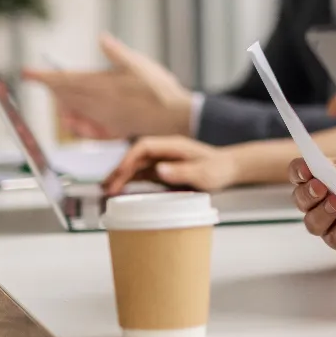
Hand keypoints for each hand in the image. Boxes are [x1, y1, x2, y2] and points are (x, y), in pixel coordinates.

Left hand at [22, 33, 191, 138]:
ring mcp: (103, 119)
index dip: (44, 77)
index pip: (65, 79)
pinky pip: (86, 129)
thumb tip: (101, 38)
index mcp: (102, 85)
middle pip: (66, 96)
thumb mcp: (139, 63)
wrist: (175, 117)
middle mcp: (98, 104)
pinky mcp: (112, 131)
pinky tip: (72, 122)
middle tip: (41, 81)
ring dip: (62, 104)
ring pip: (74, 111)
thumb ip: (117, 53)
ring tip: (57, 98)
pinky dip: (76, 125)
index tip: (27, 73)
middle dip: (52, 88)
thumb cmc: (159, 89)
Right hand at [102, 135, 237, 195]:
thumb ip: (183, 172)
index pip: (144, 147)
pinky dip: (129, 181)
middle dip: (119, 170)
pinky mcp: (163, 170)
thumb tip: (158, 170)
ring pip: (136, 166)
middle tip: (106, 187)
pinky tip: (119, 190)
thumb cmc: (219, 169)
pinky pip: (142, 174)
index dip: (129, 159)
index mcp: (173, 146)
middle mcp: (164, 151)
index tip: (121, 173)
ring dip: (120, 176)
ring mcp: (162, 160)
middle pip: (136, 157)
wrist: (229, 168)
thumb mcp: (204, 173)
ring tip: (105, 190)